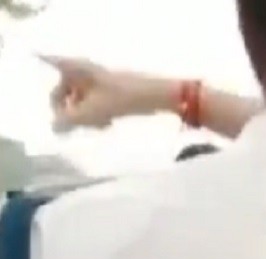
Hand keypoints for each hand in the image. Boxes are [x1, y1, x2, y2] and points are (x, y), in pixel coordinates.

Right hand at [42, 56, 173, 131]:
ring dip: (85, 115)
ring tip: (98, 125)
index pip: (50, 61)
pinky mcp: (110, 89)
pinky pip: (94, 102)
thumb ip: (67, 120)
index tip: (49, 86)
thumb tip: (55, 128)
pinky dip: (96, 113)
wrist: (157, 96)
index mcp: (75, 67)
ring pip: (80, 99)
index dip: (47, 72)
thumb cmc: (121, 98)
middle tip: (77, 126)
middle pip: (64, 90)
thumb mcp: (90, 112)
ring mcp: (98, 79)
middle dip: (70, 110)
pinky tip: (107, 124)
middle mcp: (84, 69)